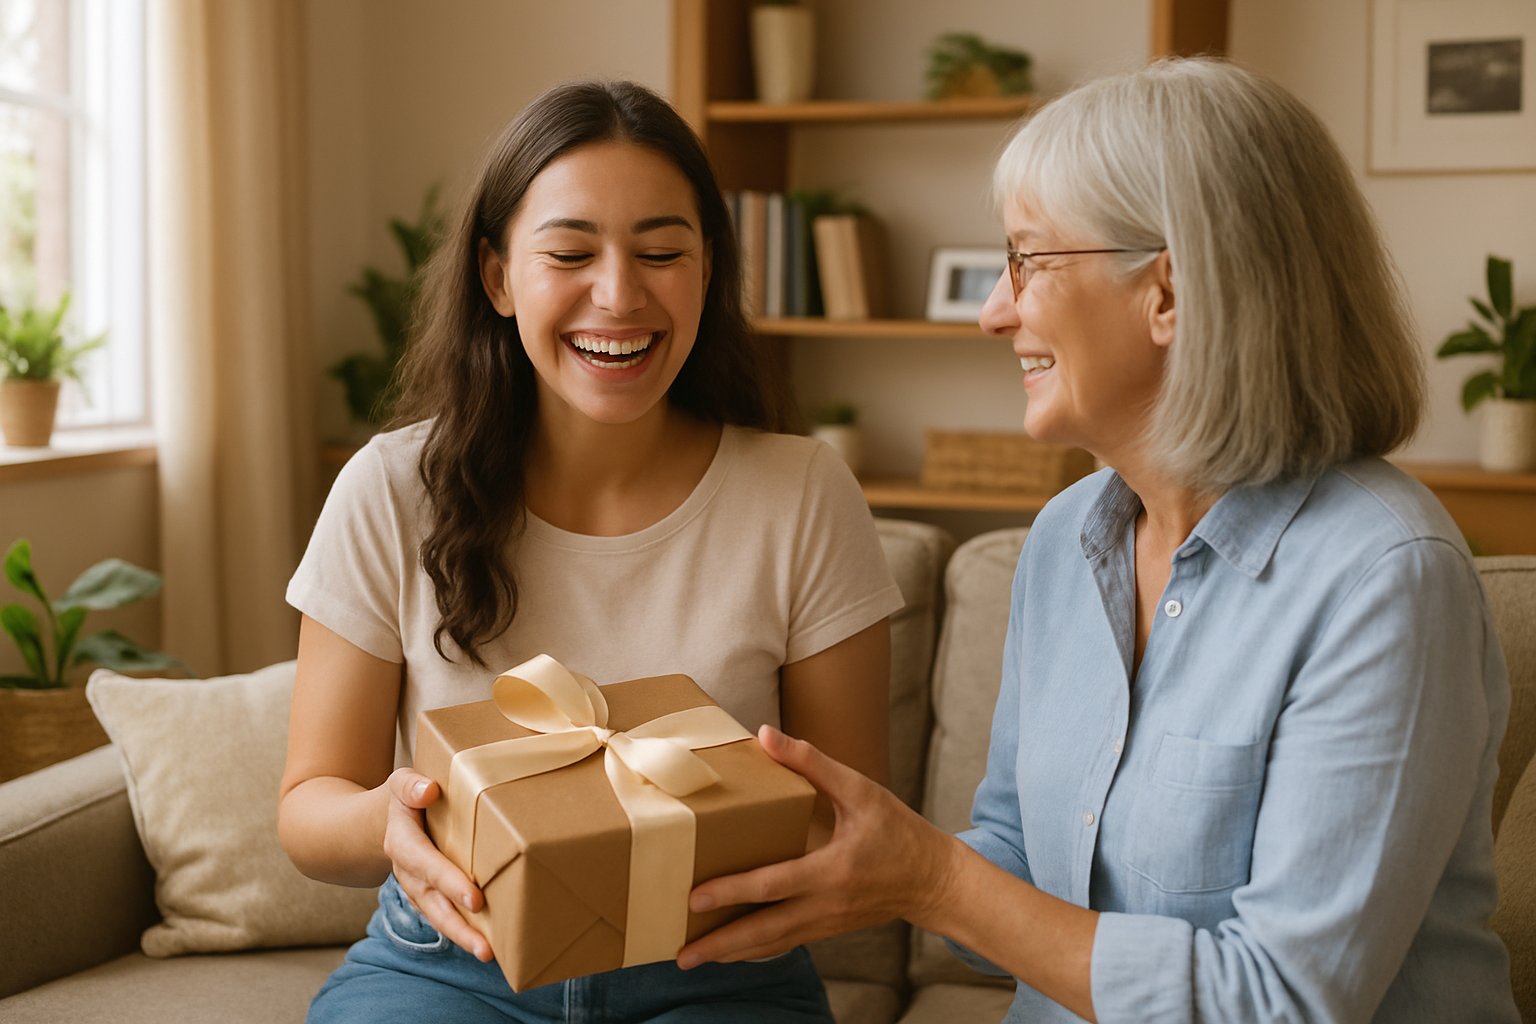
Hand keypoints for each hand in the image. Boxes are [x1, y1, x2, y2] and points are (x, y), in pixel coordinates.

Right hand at [381, 767, 492, 960]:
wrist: (389, 818)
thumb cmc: (407, 796)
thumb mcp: (401, 781)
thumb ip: (411, 786)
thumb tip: (429, 791)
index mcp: (402, 842)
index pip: (427, 864)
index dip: (449, 882)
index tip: (475, 899)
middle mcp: (408, 872)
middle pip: (433, 904)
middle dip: (458, 926)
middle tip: (484, 947)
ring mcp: (417, 888)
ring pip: (438, 917)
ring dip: (463, 937)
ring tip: (489, 954)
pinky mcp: (428, 896)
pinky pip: (444, 916)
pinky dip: (463, 931)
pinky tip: (487, 944)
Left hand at [676, 725, 961, 968]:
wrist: (934, 879)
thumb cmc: (898, 831)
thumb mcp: (860, 790)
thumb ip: (812, 763)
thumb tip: (766, 734)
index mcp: (832, 870)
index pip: (773, 884)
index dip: (732, 892)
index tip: (695, 897)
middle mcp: (826, 905)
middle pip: (764, 931)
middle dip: (720, 943)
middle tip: (680, 954)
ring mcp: (827, 923)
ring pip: (772, 944)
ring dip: (731, 953)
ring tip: (693, 958)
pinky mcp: (828, 929)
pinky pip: (785, 944)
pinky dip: (756, 951)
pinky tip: (733, 953)